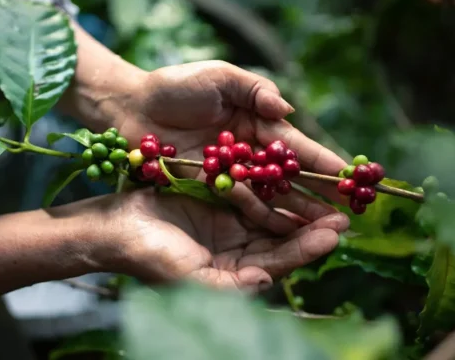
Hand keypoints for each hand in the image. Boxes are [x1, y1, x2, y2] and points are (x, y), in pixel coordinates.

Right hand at [84, 189, 348, 292]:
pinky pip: (250, 192)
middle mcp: (236, 250)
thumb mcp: (190, 279)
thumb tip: (269, 282)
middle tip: (344, 213)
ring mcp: (227, 224)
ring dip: (297, 204)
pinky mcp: (217, 198)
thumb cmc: (150, 257)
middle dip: (311, 227)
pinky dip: (270, 185)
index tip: (334, 234)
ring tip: (327, 192)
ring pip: (270, 215)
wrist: (116, 227)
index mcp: (233, 273)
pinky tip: (290, 174)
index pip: (278, 263)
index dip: (306, 249)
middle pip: (281, 239)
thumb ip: (232, 286)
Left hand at [117, 61, 347, 233]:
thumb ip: (254, 89)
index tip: (349, 176)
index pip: (295, 145)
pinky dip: (261, 215)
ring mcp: (229, 172)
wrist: (132, 107)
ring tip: (323, 230)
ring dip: (295, 211)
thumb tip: (286, 109)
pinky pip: (239, 203)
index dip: (322, 160)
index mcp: (256, 122)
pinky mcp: (209, 187)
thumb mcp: (218, 76)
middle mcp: (248, 151)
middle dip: (317, 194)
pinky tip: (283, 231)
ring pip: (269, 194)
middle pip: (288, 176)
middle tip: (346, 214)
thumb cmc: (174, 86)